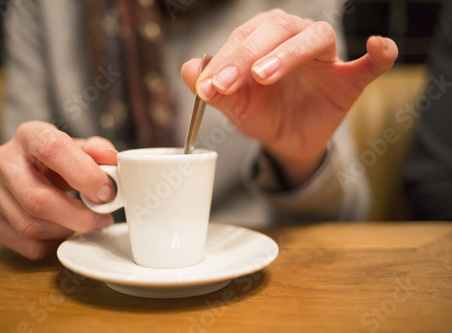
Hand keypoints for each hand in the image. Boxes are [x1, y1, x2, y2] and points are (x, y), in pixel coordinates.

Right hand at [0, 121, 116, 259]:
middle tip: (102, 217)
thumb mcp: (79, 146)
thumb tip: (111, 160)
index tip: (107, 193)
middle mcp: (5, 161)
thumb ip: (98, 151)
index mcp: (29, 135)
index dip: (84, 174)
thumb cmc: (59, 157)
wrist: (27, 166)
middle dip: (78, 215)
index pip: (52, 149)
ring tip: (87, 222)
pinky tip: (67, 230)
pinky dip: (54, 243)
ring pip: (31, 226)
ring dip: (68, 230)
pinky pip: (27, 244)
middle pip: (37, 199)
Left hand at [182, 9, 397, 186]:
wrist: (287, 140)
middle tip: (230, 81)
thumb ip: (213, 90)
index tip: (209, 85)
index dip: (226, 59)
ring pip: (315, 37)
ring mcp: (325, 58)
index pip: (245, 38)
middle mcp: (294, 40)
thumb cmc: (262, 114)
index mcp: (264, 41)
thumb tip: (187, 69)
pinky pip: (370, 64)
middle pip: (278, 29)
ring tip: (266, 74)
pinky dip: (378, 55)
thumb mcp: (234, 107)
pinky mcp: (349, 79)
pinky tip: (378, 48)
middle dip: (250, 54)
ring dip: (289, 52)